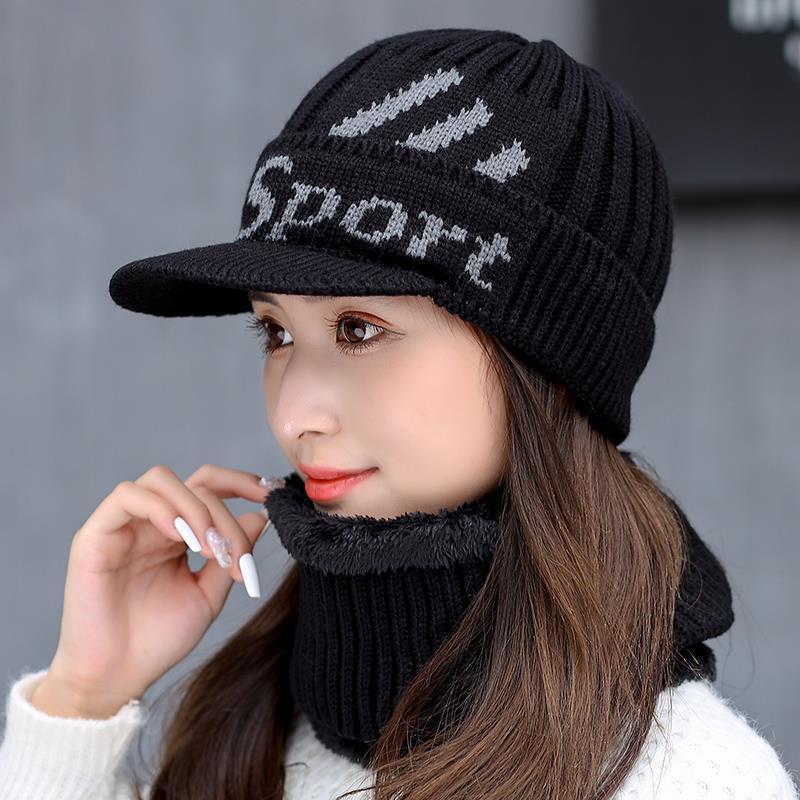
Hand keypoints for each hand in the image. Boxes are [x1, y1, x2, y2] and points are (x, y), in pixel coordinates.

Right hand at [34, 464, 282, 716]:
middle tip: (234, 554)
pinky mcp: (95, 535)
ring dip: (194, 508)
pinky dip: (159, 508)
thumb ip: (232, 553)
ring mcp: (123, 525)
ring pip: (161, 479)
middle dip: (225, 514)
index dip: (241, 482)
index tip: (272, 492)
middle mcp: (152, 522)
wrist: (117, 678)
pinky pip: (127, 496)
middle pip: (196, 484)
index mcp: (178, 532)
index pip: (210, 486)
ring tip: (207, 549)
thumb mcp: (208, 594)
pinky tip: (176, 537)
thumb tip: (261, 515)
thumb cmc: (159, 639)